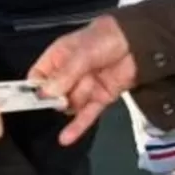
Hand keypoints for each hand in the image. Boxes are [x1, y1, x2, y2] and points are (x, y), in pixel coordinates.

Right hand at [27, 14, 137, 145]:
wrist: (138, 42)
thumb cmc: (107, 37)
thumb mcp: (82, 53)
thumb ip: (65, 74)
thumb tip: (47, 92)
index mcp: (58, 57)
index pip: (38, 76)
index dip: (36, 88)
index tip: (37, 97)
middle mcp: (69, 73)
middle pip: (54, 95)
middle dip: (61, 95)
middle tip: (70, 89)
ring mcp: (85, 86)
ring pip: (72, 105)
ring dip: (80, 99)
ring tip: (92, 82)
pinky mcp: (100, 98)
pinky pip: (86, 115)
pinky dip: (77, 127)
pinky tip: (66, 138)